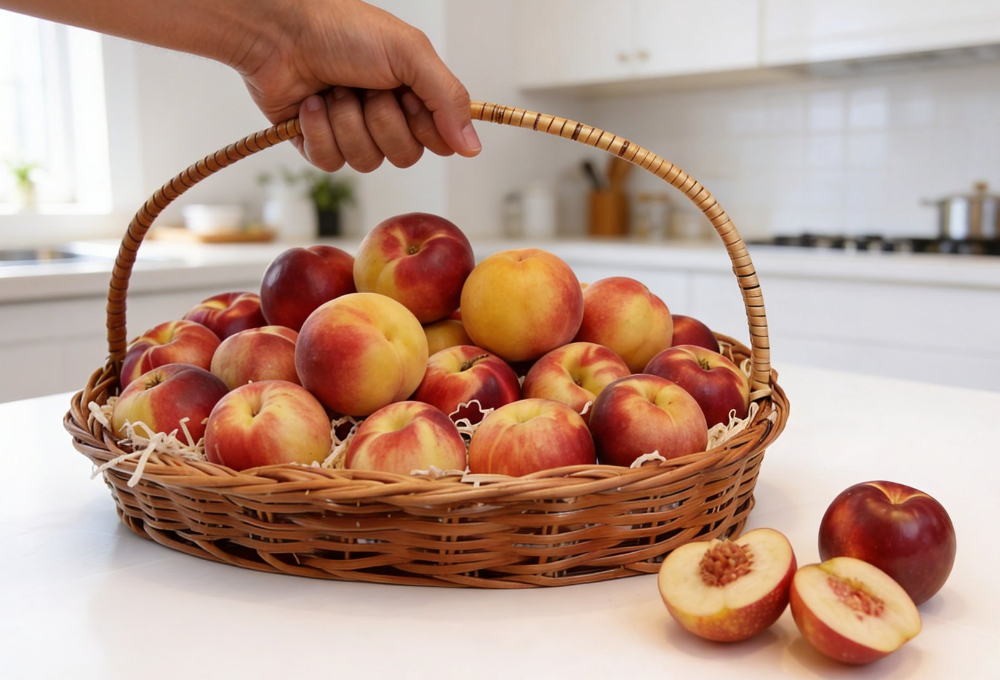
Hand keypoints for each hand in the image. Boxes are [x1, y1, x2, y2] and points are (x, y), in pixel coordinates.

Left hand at [232, 0, 480, 171]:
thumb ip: (449, 100)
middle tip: (366, 88)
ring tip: (335, 91)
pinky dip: (319, 131)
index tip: (408, 96)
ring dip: (347, 122)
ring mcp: (353, 132)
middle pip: (405, 156)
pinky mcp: (319, 144)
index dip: (425, 125)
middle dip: (382, 120)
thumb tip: (474, 147)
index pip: (439, 139)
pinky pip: (331, 164)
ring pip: (367, 163)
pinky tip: (311, 104)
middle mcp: (387, 116)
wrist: (280, 32)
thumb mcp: (410, 54)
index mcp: (415, 94)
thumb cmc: (343, 30)